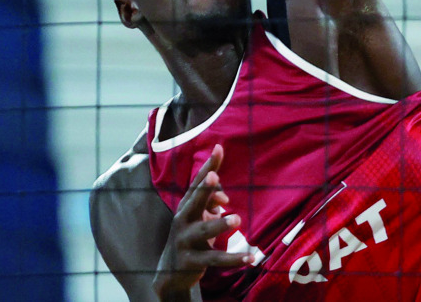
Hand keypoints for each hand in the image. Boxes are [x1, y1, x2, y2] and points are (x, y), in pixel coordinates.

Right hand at [152, 145, 249, 300]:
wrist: (170, 272)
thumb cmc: (190, 238)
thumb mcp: (199, 219)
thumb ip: (211, 204)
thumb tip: (225, 198)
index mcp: (186, 206)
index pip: (197, 183)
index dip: (208, 166)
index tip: (219, 148)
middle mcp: (182, 220)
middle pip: (194, 201)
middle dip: (204, 188)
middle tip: (215, 176)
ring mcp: (185, 240)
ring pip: (204, 231)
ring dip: (220, 224)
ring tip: (237, 218)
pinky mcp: (191, 261)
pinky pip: (215, 259)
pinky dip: (233, 259)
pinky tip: (251, 258)